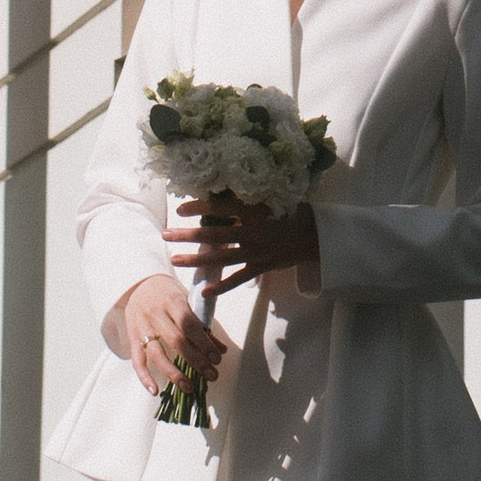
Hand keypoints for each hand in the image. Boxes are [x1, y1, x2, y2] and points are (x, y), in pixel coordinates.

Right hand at [107, 270, 228, 398]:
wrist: (139, 283)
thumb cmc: (168, 293)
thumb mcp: (186, 300)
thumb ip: (202, 323)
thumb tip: (220, 350)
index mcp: (172, 301)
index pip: (190, 325)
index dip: (204, 343)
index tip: (217, 358)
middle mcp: (155, 314)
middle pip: (176, 341)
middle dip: (196, 360)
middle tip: (211, 375)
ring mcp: (141, 327)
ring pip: (156, 354)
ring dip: (173, 374)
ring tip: (189, 387)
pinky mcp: (132, 338)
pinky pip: (137, 360)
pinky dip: (144, 377)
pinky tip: (155, 391)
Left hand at [167, 193, 322, 301]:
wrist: (314, 235)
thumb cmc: (290, 211)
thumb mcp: (270, 199)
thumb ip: (246, 198)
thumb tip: (220, 189)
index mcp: (254, 211)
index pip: (221, 207)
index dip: (199, 207)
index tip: (180, 209)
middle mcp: (252, 231)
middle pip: (214, 233)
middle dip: (187, 235)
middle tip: (166, 234)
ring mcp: (256, 251)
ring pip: (221, 257)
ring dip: (196, 259)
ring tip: (175, 258)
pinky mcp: (261, 267)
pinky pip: (238, 278)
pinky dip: (222, 286)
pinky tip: (205, 291)